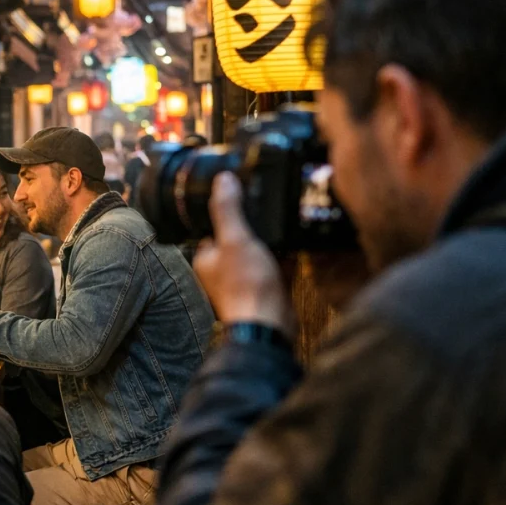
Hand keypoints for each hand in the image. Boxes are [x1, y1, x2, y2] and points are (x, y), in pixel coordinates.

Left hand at [193, 172, 295, 336]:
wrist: (270, 325)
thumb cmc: (246, 285)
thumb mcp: (235, 240)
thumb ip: (227, 210)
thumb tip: (222, 179)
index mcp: (207, 256)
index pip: (212, 224)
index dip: (226, 208)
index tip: (243, 189)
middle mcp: (223, 267)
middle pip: (238, 235)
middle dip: (254, 222)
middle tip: (270, 200)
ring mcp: (246, 277)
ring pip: (259, 248)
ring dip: (272, 237)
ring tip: (286, 214)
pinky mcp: (268, 285)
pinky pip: (277, 262)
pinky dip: (286, 252)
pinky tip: (298, 238)